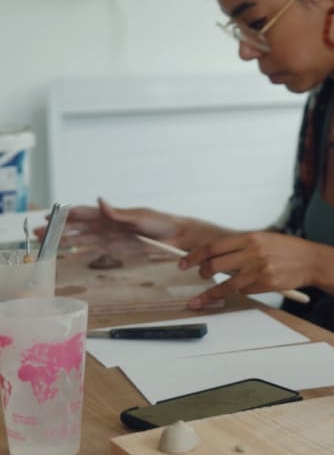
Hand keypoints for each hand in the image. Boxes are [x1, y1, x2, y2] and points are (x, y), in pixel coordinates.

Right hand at [35, 197, 177, 251]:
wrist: (175, 236)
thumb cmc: (160, 222)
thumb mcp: (140, 216)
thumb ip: (118, 212)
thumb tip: (99, 200)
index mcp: (111, 214)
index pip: (83, 213)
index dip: (66, 215)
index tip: (49, 217)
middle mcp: (107, 225)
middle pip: (77, 227)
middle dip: (58, 230)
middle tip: (37, 233)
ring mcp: (110, 237)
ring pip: (81, 239)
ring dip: (64, 241)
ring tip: (45, 244)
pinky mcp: (116, 249)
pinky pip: (94, 251)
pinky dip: (80, 253)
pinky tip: (67, 255)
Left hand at [180, 231, 318, 306]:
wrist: (312, 260)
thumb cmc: (287, 249)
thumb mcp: (264, 239)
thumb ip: (242, 246)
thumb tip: (216, 255)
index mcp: (250, 238)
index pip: (213, 247)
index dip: (194, 256)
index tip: (183, 263)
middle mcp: (252, 253)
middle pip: (214, 265)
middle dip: (202, 272)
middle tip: (200, 276)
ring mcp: (259, 270)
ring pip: (225, 284)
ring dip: (210, 293)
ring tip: (202, 297)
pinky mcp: (265, 284)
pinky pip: (242, 291)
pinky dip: (238, 291)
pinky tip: (242, 289)